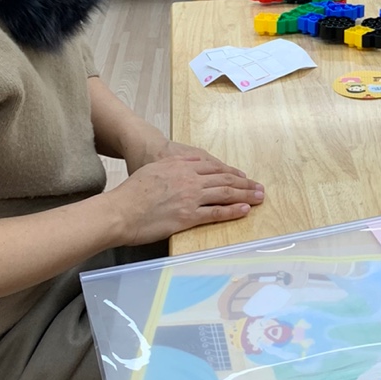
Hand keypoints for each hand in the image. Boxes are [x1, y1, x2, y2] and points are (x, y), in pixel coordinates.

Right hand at [104, 152, 264, 244]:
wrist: (121, 210)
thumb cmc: (133, 190)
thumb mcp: (156, 168)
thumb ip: (176, 164)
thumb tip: (191, 162)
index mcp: (182, 166)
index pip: (214, 168)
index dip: (231, 173)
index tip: (243, 177)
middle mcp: (190, 180)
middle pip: (224, 180)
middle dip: (244, 184)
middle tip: (259, 187)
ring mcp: (190, 198)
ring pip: (224, 194)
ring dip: (245, 195)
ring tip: (259, 198)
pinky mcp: (188, 217)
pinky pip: (215, 213)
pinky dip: (232, 211)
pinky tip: (244, 210)